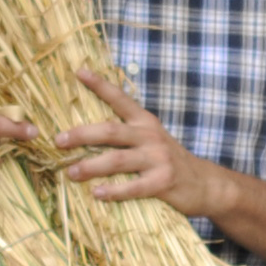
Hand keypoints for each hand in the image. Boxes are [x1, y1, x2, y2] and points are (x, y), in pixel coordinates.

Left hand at [54, 67, 217, 214]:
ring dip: (91, 166)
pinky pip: (133, 187)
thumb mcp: (153, 139)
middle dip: (82, 134)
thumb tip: (87, 136)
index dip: (100, 85)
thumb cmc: (170, 161)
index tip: (79, 71)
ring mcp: (158, 159)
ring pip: (117, 160)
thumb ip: (128, 135)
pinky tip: (96, 193)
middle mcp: (150, 136)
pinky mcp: (163, 182)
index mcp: (145, 122)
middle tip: (59, 140)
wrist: (206, 184)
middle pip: (110, 131)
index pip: (120, 98)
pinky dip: (114, 191)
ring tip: (71, 172)